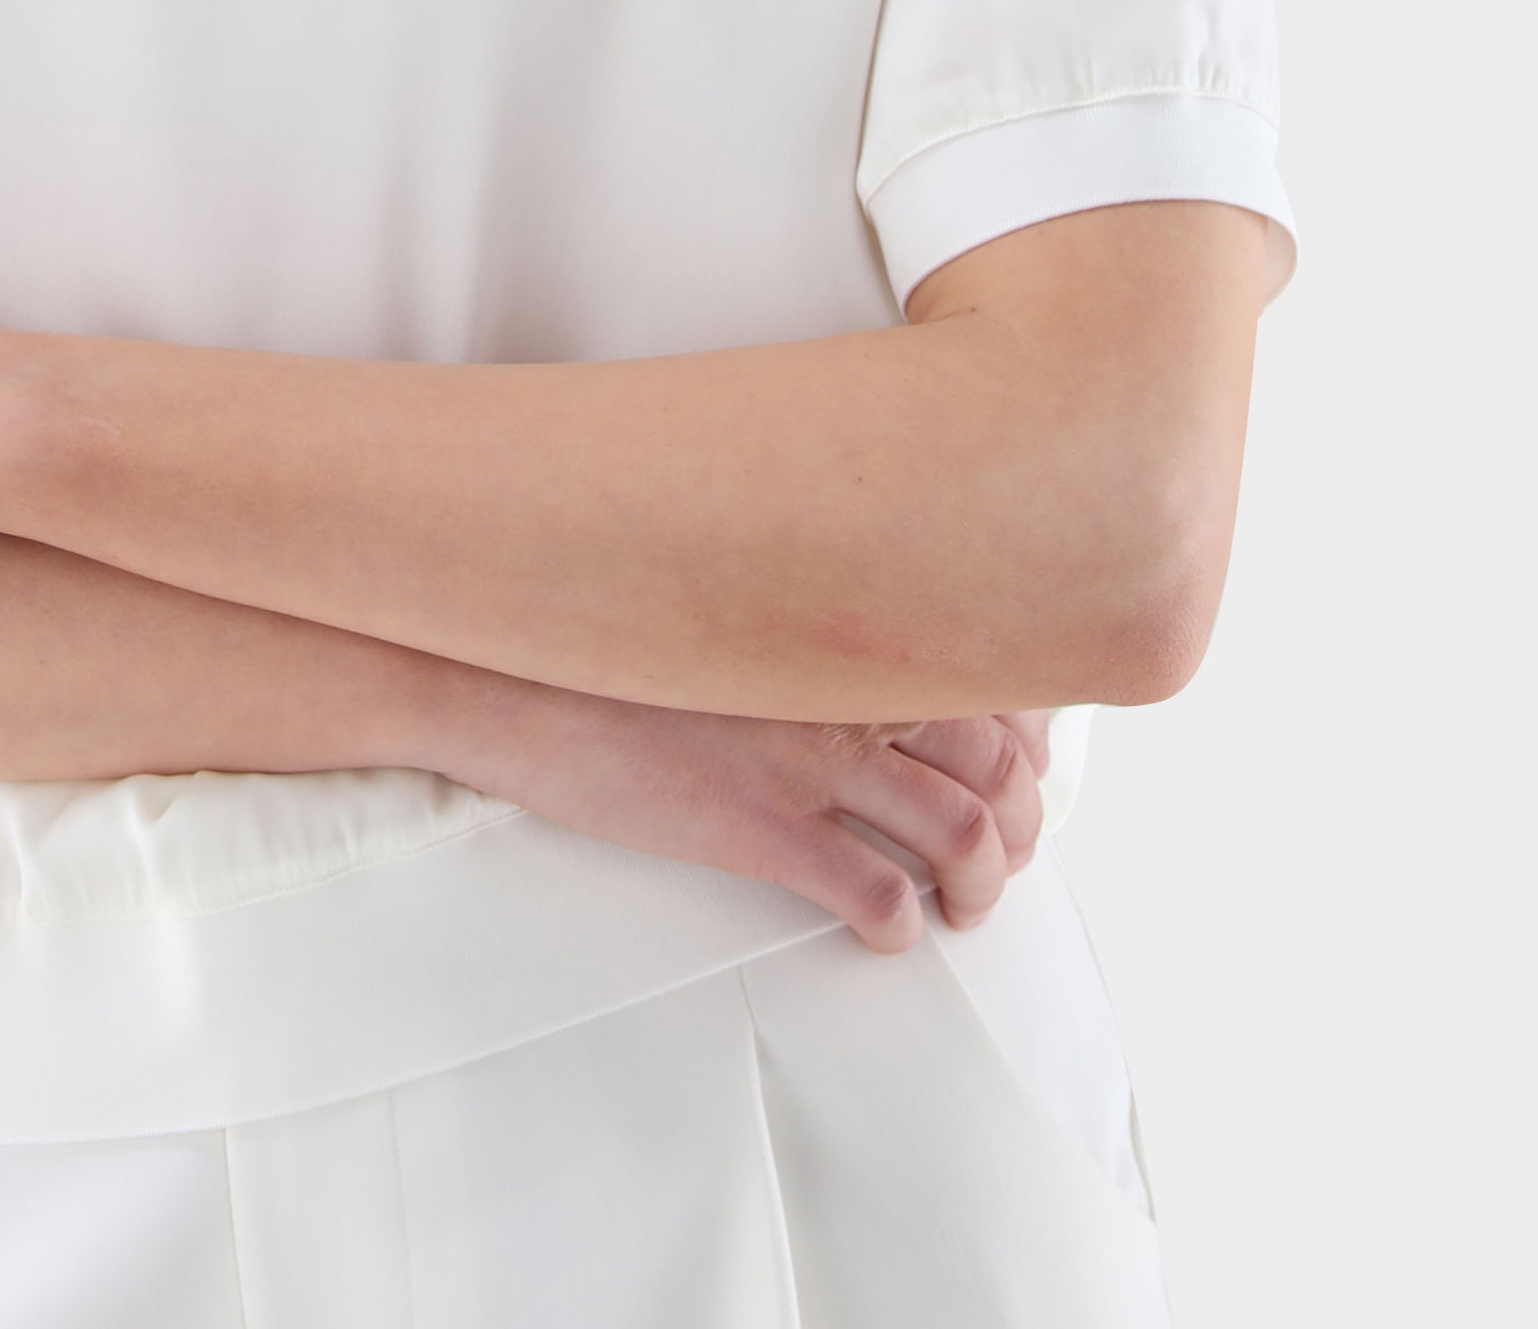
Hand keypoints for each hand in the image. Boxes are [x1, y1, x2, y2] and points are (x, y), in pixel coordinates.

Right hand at [436, 680, 1051, 953]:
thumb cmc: (602, 639)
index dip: (1026, 737)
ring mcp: (808, 760)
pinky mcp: (764, 830)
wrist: (511, 677)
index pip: (986, 676)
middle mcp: (843, 684)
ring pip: (963, 836)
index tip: (1019, 767)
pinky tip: (885, 932)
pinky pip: (878, 894)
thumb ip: (794, 620)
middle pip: (998, 764)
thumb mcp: (715, 606)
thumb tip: (841, 650)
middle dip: (1022, 823)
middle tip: (1003, 853)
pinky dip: (902, 927)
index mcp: (836, 624)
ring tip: (965, 906)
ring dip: (983, 884)